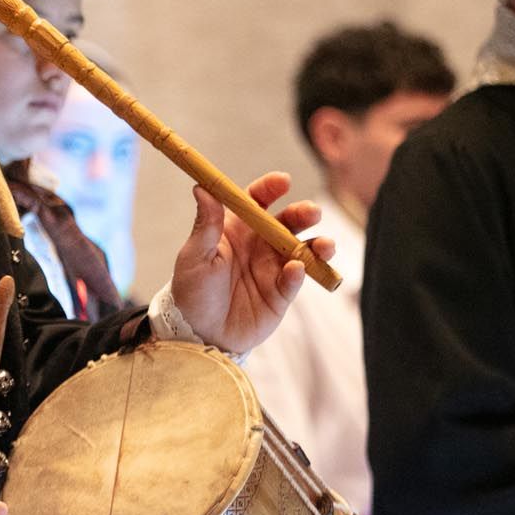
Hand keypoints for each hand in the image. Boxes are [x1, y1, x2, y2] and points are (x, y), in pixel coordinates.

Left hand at [169, 171, 332, 353]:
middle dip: (304, 214)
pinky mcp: (281, 294)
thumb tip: (202, 188)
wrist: (198, 333)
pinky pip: (295, 280)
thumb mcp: (194, 256)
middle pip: (288, 222)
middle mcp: (259, 245)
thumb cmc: (192, 290)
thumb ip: (206, 225)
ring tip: (323, 246)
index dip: (271, 188)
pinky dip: (299, 274)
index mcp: (237, 229)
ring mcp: (273, 269)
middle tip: (312, 213)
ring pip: (303, 250)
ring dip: (317, 244)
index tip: (283, 182)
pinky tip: (294, 271)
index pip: (258, 201)